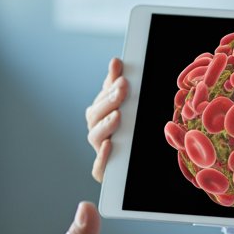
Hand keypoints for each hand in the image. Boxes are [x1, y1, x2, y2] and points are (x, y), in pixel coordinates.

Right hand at [85, 58, 127, 182]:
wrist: (138, 166)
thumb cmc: (130, 133)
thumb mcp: (127, 108)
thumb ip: (118, 85)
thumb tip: (116, 61)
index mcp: (100, 114)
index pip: (102, 96)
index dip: (110, 84)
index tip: (121, 72)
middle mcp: (97, 130)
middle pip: (97, 114)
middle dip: (109, 100)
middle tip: (123, 88)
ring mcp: (100, 150)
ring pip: (96, 136)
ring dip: (105, 125)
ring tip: (117, 116)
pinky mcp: (104, 171)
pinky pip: (99, 166)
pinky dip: (103, 156)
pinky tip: (110, 145)